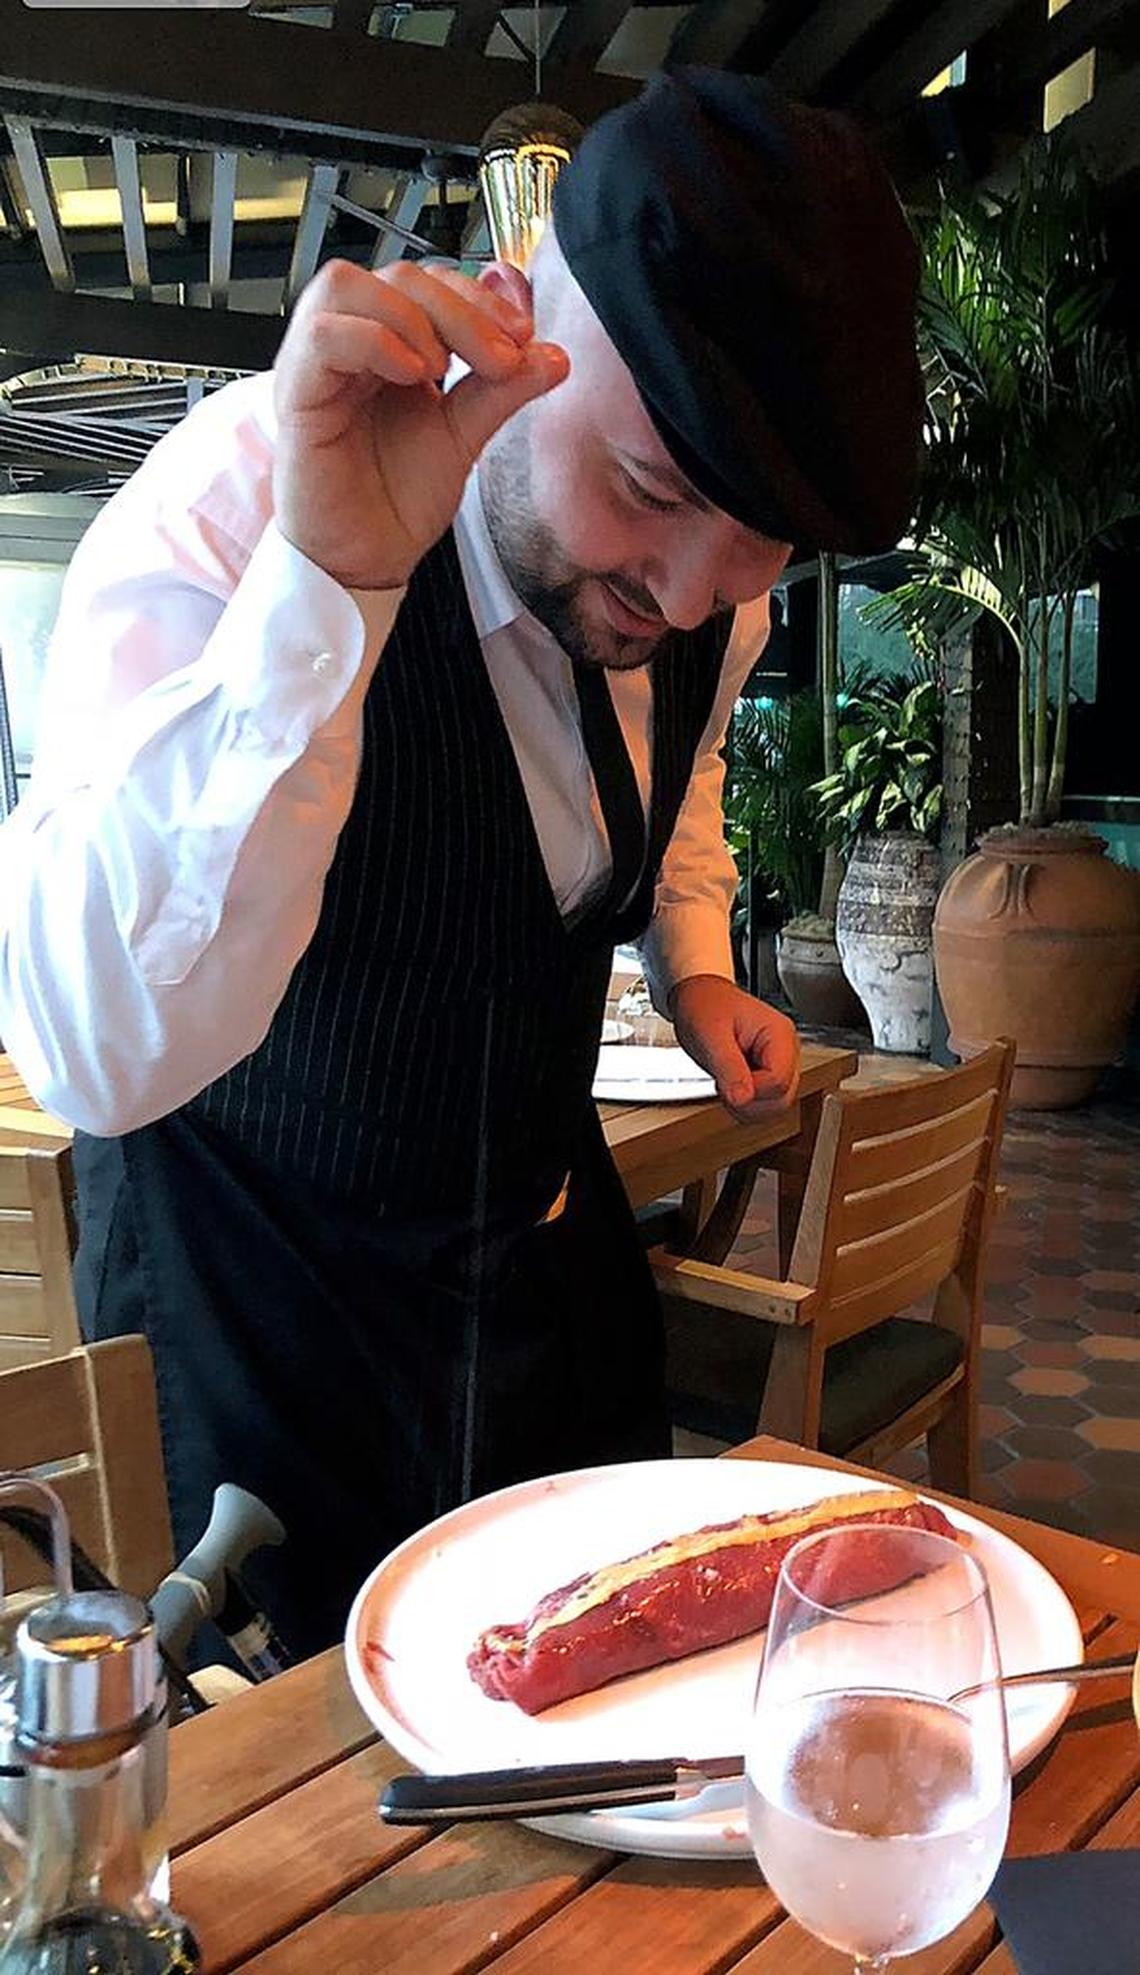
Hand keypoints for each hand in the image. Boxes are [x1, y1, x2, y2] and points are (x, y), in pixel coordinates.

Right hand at [272, 259, 568, 590]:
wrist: (367, 561)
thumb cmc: (397, 501)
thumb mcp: (464, 437)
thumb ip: (502, 391)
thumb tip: (553, 355)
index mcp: (388, 344)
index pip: (429, 283)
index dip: (478, 296)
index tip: (522, 335)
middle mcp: (350, 344)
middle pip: (397, 276)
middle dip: (459, 307)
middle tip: (499, 355)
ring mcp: (318, 365)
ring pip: (346, 285)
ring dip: (411, 315)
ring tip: (443, 367)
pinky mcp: (297, 394)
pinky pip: (322, 336)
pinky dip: (374, 341)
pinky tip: (412, 375)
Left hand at [670, 976, 799, 1118]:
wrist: (700, 998)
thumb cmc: (705, 1006)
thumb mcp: (711, 1035)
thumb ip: (728, 1067)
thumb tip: (742, 1099)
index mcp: (779, 1035)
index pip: (778, 1081)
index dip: (750, 1090)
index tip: (725, 1079)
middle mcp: (786, 1051)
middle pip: (782, 1099)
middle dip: (748, 1101)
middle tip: (723, 1083)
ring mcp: (780, 1065)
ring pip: (775, 1106)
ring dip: (746, 1105)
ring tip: (726, 1082)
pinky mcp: (769, 1075)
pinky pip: (764, 1104)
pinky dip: (744, 1104)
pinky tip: (731, 1085)